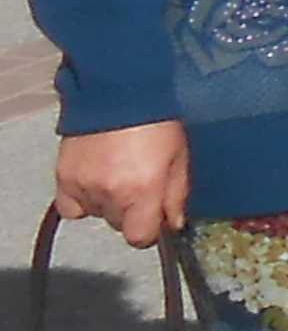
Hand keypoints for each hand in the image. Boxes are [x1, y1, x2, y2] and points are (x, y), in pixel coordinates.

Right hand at [52, 116, 191, 245]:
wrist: (119, 92)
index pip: (139, 237)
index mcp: (142, 190)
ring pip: (97, 214)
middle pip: (118, 224)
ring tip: (117, 175)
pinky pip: (71, 207)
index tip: (153, 218)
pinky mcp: (64, 177)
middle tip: (138, 185)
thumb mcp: (179, 157)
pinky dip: (82, 200)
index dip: (149, 231)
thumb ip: (176, 195)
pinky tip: (94, 183)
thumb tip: (174, 224)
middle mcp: (110, 193)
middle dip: (130, 211)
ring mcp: (84, 186)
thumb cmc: (155, 121)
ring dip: (107, 203)